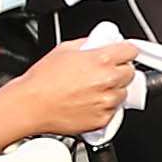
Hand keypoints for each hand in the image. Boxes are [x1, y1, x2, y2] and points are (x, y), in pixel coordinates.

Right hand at [0, 28, 135, 148]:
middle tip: (102, 73)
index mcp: (101, 60)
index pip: (131, 51)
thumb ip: (89, 43)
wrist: (29, 106)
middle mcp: (108, 81)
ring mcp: (106, 102)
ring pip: (123, 93)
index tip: (122, 54)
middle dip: (119, 71)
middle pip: (130, 72)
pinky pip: (113, 111)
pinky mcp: (103, 120)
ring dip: (113, 90)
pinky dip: (104, 107)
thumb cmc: (42, 80)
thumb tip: (101, 41)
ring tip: (91, 90)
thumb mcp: (65, 49)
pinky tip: (87, 103)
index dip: (125, 51)